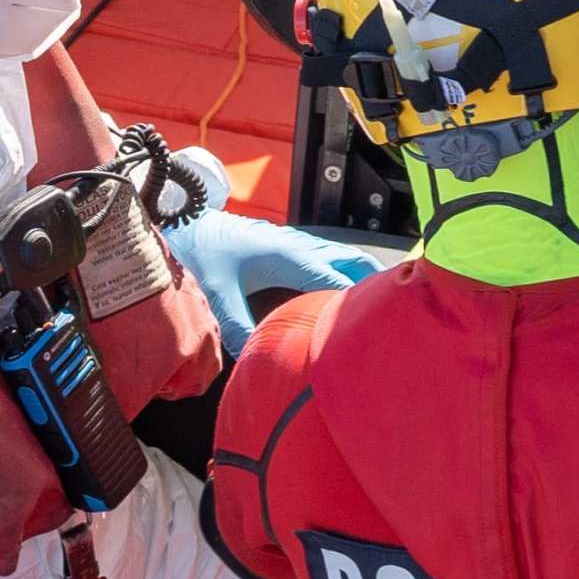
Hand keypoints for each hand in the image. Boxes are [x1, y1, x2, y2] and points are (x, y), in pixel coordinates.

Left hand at [165, 208, 388, 348]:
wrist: (186, 220)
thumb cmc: (202, 251)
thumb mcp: (217, 293)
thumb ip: (238, 327)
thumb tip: (259, 358)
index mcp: (290, 256)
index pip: (338, 281)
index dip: (359, 304)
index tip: (378, 327)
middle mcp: (302, 246)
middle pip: (355, 263)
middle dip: (375, 286)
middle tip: (392, 315)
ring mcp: (299, 244)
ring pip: (347, 258)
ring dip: (364, 279)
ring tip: (377, 309)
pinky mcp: (291, 248)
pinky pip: (332, 260)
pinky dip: (348, 275)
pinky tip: (344, 298)